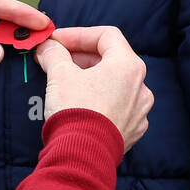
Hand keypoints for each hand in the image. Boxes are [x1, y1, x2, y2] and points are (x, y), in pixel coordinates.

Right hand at [32, 25, 152, 150]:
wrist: (83, 155)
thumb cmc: (76, 110)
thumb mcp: (59, 74)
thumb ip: (54, 54)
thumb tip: (48, 48)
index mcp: (128, 66)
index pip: (106, 36)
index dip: (78, 34)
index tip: (57, 41)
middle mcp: (141, 86)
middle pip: (111, 60)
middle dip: (81, 57)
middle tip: (56, 60)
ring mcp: (139, 111)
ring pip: (114, 85)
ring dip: (90, 79)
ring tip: (66, 84)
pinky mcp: (132, 130)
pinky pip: (117, 108)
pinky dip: (99, 101)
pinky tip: (81, 106)